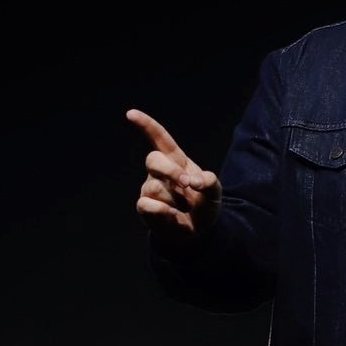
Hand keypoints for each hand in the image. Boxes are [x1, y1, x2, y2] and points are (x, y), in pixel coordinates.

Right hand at [127, 109, 222, 239]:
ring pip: (155, 187)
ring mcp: (150, 188)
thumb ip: (209, 182)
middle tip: (188, 184)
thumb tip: (193, 182)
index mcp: (176, 160)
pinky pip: (146, 204)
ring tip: (184, 209)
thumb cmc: (204, 205)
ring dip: (175, 200)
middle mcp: (159, 172)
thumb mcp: (214, 191)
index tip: (131, 114)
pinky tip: (174, 217)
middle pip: (153, 159)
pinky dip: (164, 212)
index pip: (159, 138)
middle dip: (171, 171)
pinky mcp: (145, 206)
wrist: (199, 231)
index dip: (146, 125)